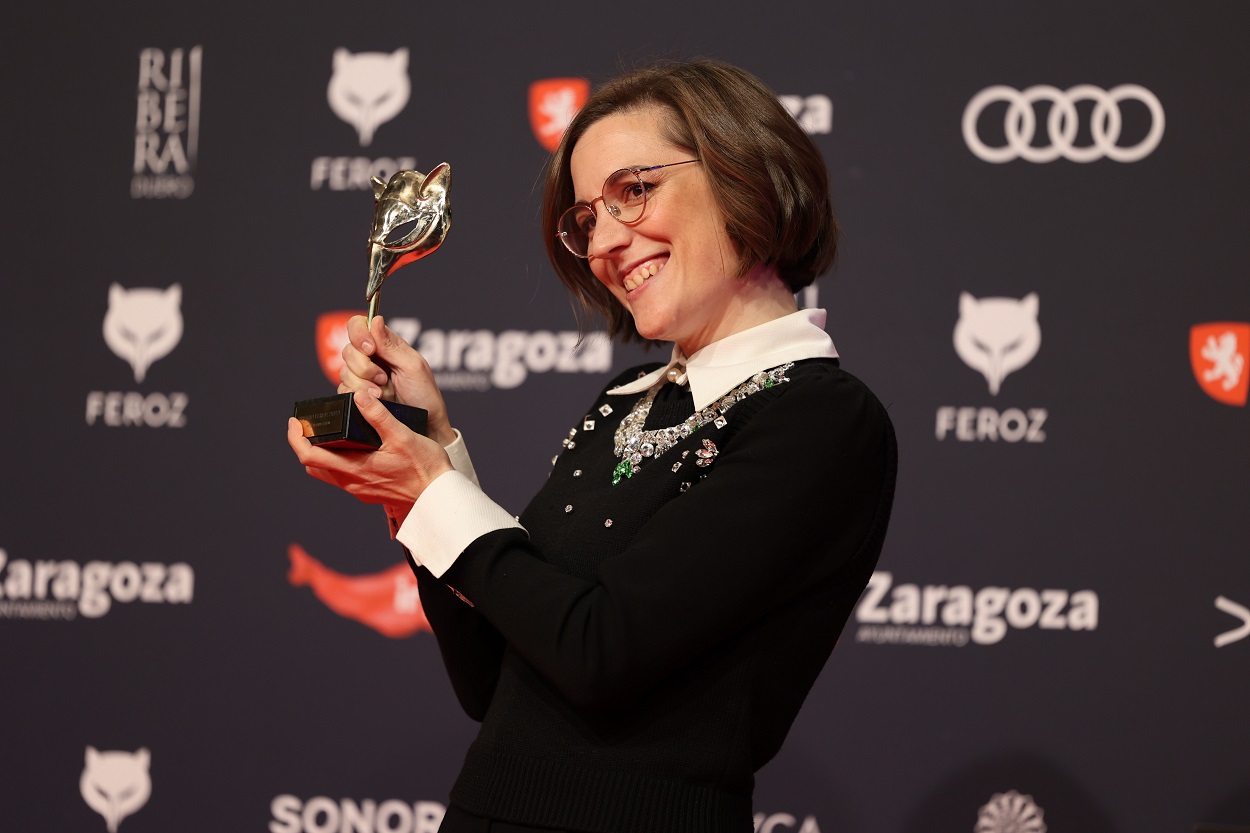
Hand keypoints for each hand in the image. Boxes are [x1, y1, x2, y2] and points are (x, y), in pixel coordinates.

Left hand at [288, 388, 453, 523]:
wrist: (439, 497)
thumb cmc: (425, 468)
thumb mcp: (403, 436)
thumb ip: (378, 415)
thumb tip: (358, 396)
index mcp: (355, 468)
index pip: (310, 455)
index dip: (297, 438)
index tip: (295, 421)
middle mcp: (352, 482)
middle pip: (314, 464)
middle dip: (305, 443)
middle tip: (308, 423)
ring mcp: (359, 489)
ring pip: (327, 471)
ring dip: (321, 452)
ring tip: (327, 432)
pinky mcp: (369, 491)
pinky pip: (342, 475)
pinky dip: (337, 459)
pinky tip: (351, 446)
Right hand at [338, 315, 455, 445]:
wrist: (425, 427)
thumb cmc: (424, 395)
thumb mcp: (413, 366)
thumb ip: (391, 344)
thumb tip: (375, 320)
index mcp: (385, 345)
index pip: (359, 325)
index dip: (359, 334)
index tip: (370, 349)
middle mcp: (371, 359)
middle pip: (348, 350)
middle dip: (364, 366)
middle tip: (382, 378)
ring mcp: (362, 378)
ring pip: (343, 371)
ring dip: (363, 383)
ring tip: (382, 393)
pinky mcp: (356, 396)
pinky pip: (342, 390)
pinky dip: (357, 395)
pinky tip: (374, 400)